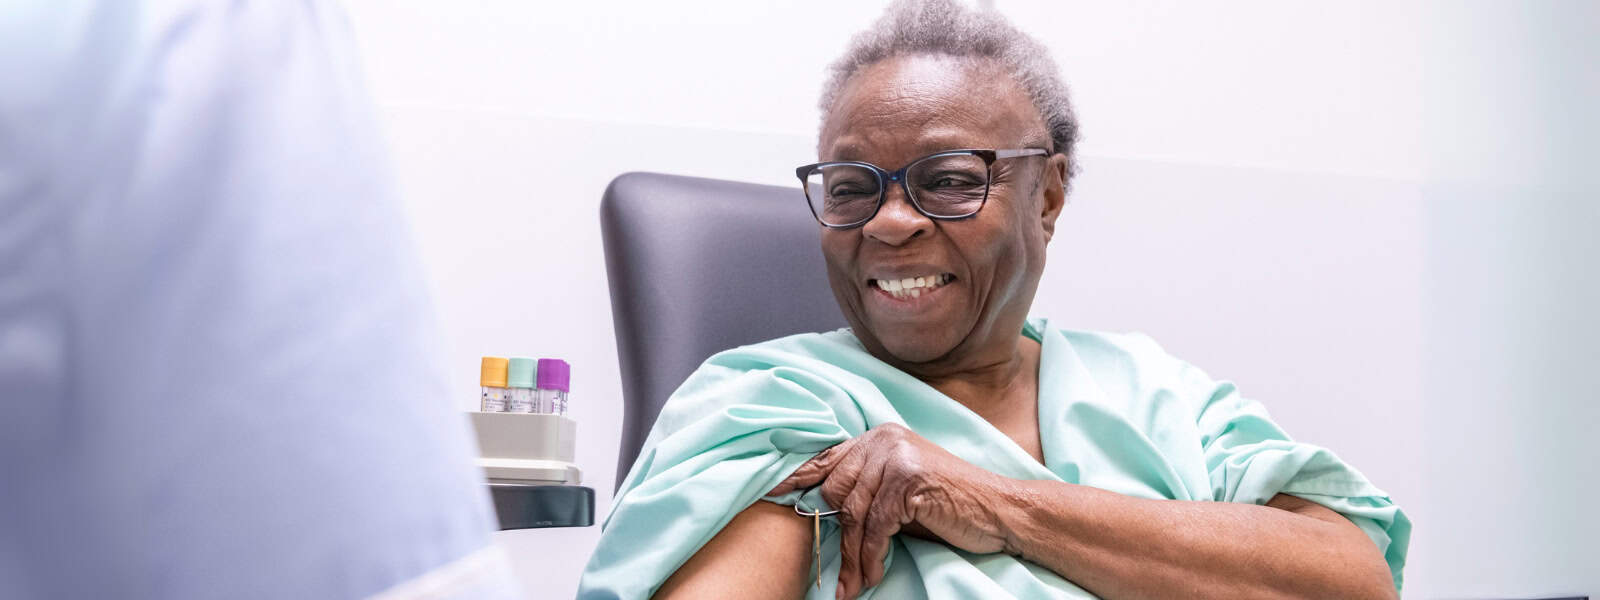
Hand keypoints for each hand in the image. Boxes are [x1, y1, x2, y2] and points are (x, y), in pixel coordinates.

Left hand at [768, 423, 1011, 599]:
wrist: (1000, 510)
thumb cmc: (950, 504)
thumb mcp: (901, 489)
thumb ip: (867, 488)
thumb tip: (820, 509)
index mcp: (878, 436)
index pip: (827, 458)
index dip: (797, 478)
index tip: (770, 494)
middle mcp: (883, 439)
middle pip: (836, 492)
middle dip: (834, 537)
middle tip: (837, 573)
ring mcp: (896, 456)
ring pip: (855, 515)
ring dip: (854, 558)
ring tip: (852, 586)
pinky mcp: (908, 479)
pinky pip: (876, 527)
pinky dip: (873, 557)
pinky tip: (874, 574)